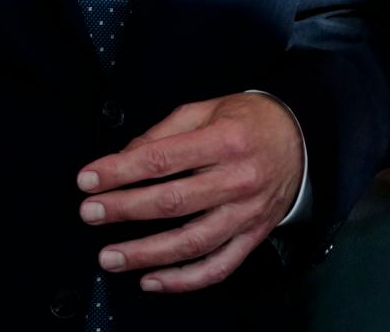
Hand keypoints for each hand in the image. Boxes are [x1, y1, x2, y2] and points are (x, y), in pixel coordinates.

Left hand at [74, 91, 302, 293]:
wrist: (300, 141)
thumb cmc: (247, 121)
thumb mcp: (206, 109)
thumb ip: (164, 132)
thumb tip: (124, 157)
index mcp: (223, 141)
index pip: (162, 159)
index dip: (120, 171)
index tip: (88, 179)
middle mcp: (237, 180)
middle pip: (172, 201)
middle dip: (124, 209)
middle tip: (90, 213)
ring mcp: (247, 214)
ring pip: (192, 242)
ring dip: (146, 254)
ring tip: (110, 257)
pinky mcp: (253, 237)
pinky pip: (217, 267)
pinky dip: (183, 280)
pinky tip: (152, 281)